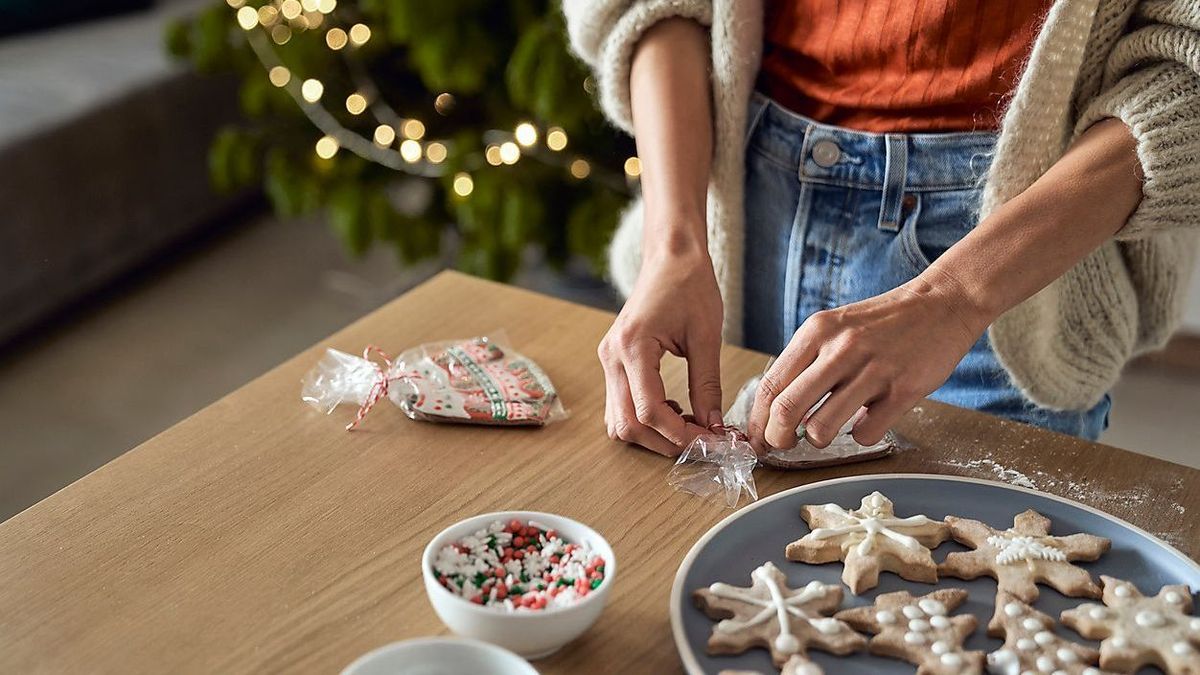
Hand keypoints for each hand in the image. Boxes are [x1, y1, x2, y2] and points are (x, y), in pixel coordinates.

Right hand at [598, 236, 723, 455]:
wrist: (671, 255)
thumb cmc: (689, 284)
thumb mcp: (707, 336)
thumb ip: (707, 384)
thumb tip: (713, 425)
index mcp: (633, 347)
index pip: (649, 410)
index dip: (679, 434)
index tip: (709, 441)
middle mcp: (612, 356)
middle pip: (627, 424)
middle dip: (664, 441)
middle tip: (701, 442)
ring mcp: (609, 359)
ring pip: (618, 420)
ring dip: (652, 432)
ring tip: (689, 424)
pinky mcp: (614, 360)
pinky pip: (620, 404)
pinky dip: (644, 417)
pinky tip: (674, 408)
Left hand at [748, 272, 992, 449]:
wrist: (941, 305)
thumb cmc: (882, 322)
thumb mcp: (835, 327)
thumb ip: (807, 361)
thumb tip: (774, 408)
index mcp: (817, 331)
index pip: (770, 385)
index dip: (757, 420)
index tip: (757, 436)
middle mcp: (840, 349)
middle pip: (786, 409)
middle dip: (777, 438)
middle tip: (782, 445)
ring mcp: (873, 370)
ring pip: (821, 428)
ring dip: (816, 441)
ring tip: (825, 431)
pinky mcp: (903, 390)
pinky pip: (865, 434)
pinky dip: (860, 436)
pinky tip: (867, 420)